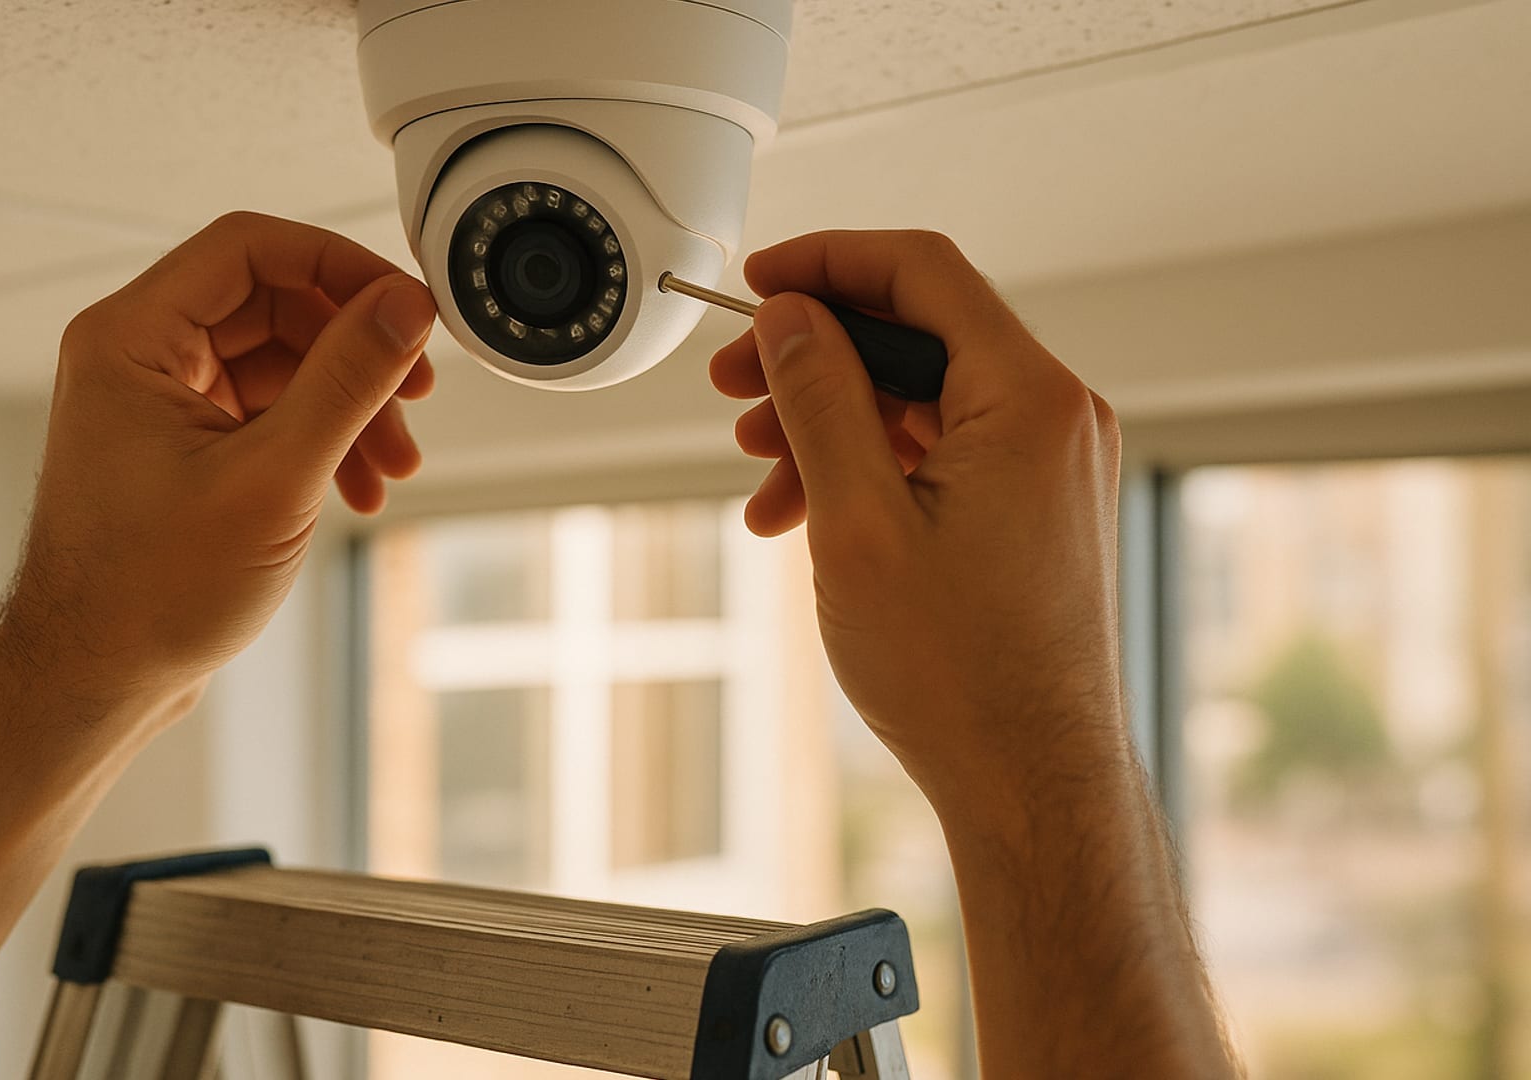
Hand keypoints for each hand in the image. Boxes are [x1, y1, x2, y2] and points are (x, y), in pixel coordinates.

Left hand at [8, 212, 436, 706]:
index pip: (251, 248)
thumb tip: (402, 308)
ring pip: (278, 364)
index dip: (340, 267)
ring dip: (346, 406)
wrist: (93, 681)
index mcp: (131, 339)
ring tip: (391, 466)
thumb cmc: (144, 595)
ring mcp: (157, 404)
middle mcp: (136, 359)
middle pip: (273, 305)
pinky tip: (356, 489)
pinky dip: (318, 442)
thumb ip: (346, 380)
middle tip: (413, 396)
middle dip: (354, 353)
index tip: (404, 306)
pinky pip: (265, 412)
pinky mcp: (180, 449)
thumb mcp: (272, 478)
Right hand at [710, 230, 1124, 806]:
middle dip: (813, 358)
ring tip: (761, 476)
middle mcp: (1057, 419)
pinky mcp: (1035, 509)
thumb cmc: (963, 676)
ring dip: (830, 423)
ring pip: (920, 400)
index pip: (922, 273)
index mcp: (1029, 401)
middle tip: (734, 389)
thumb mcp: (858, 521)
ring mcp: (1051, 467)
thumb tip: (791, 318)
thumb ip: (820, 398)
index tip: (758, 285)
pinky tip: (805, 515)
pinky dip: (870, 469)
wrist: (1030, 782)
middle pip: (916, 335)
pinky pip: (941, 454)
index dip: (826, 263)